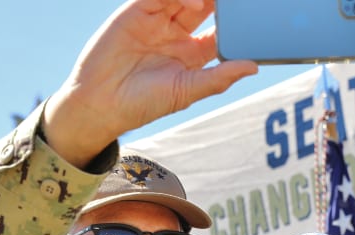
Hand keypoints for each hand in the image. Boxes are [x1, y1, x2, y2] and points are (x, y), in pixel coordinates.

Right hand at [44, 0, 257, 165]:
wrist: (101, 104)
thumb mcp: (186, 91)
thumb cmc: (142, 103)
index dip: (236, 21)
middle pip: (206, 5)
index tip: (254, 15)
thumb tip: (254, 67)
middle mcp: (175, 32)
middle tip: (242, 0)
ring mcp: (156, 19)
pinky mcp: (136, 10)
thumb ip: (219, 77)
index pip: (220, 28)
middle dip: (222, 2)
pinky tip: (196, 2)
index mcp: (192, 52)